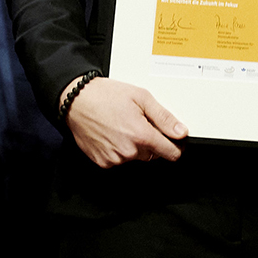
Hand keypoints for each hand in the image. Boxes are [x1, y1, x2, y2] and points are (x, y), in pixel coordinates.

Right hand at [62, 76, 188, 166]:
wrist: (76, 101)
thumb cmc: (106, 96)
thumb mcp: (141, 97)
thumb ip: (164, 117)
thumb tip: (181, 132)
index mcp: (141, 135)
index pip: (171, 153)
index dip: (175, 146)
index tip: (174, 141)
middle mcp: (128, 151)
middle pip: (153, 154)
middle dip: (151, 141)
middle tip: (139, 122)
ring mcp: (114, 159)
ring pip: (136, 157)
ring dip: (135, 146)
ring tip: (122, 126)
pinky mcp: (103, 162)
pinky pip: (120, 160)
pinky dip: (119, 150)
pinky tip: (113, 134)